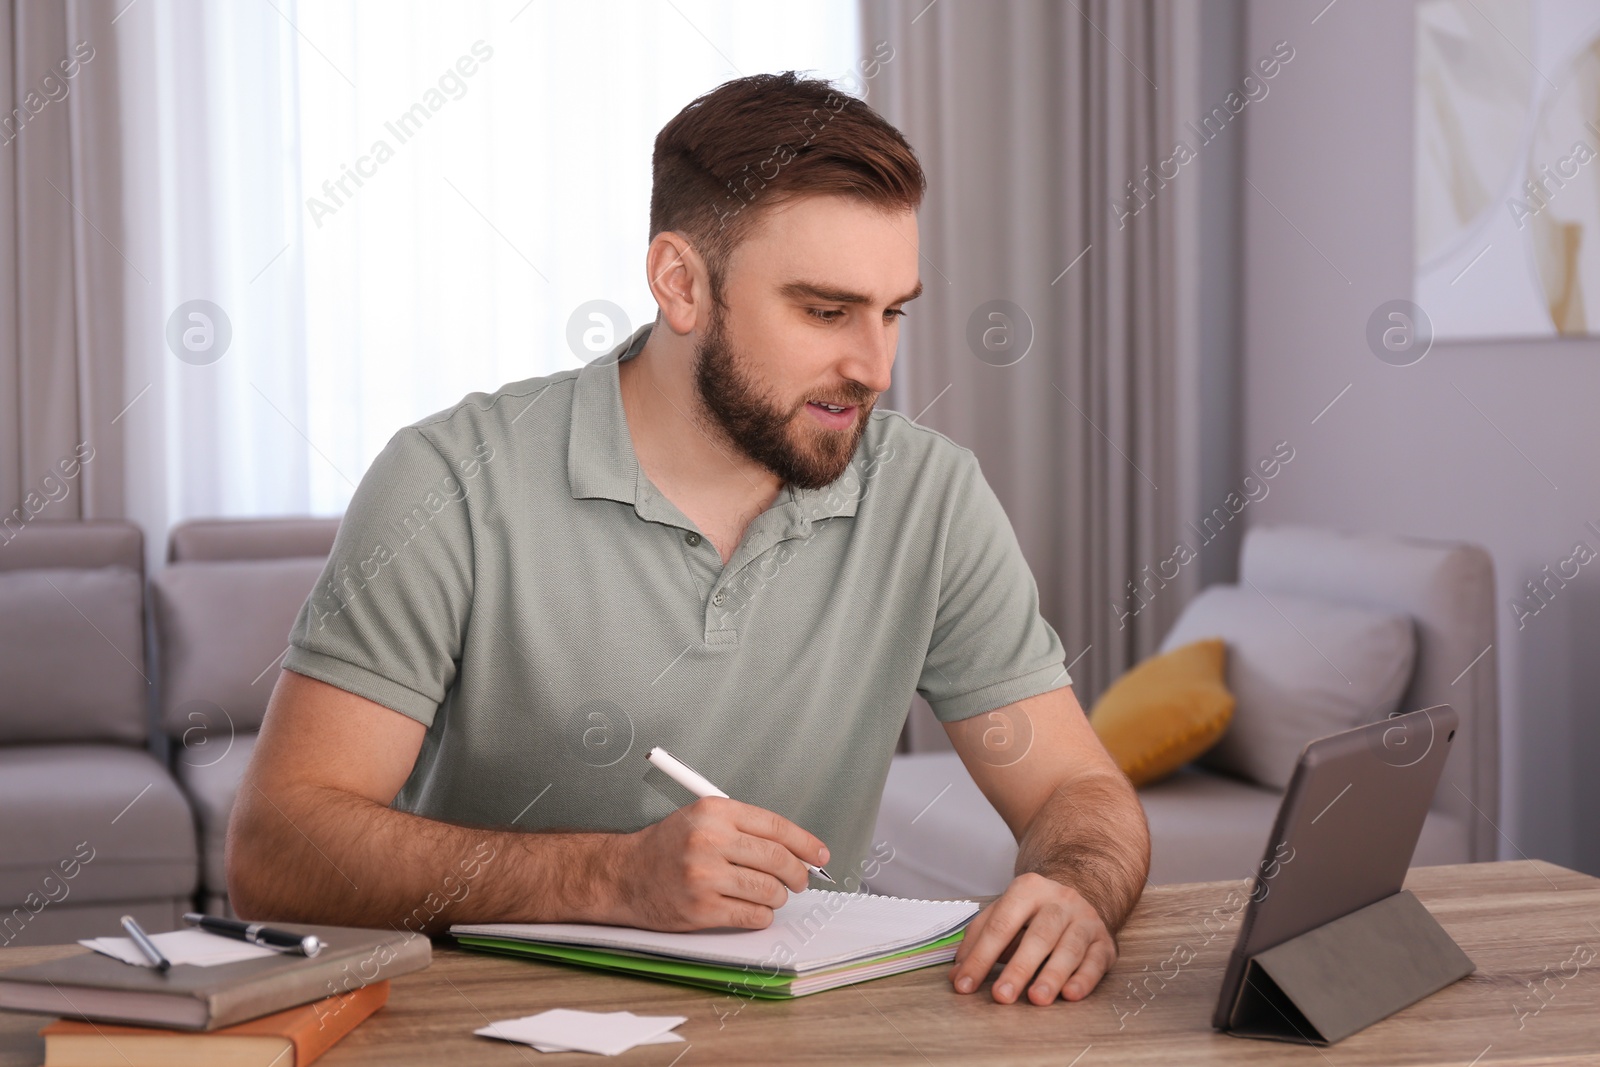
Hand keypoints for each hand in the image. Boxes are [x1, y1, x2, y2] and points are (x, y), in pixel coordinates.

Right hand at [610, 797, 828, 931]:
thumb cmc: (668, 847)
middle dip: (798, 874)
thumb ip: (746, 829)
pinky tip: (753, 908)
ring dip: (779, 896)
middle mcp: (710, 840)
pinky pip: (752, 915)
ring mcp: (705, 876)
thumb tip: (798, 848)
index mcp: (715, 812)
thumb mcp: (702, 818)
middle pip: (777, 859)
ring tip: (771, 894)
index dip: (805, 842)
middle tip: (801, 880)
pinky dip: (761, 914)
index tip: (819, 854)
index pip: (775, 826)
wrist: (625, 875)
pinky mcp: (701, 908)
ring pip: (769, 890)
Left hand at [948, 872, 1115, 1004]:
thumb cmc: (1033, 912)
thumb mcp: (1002, 913)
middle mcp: (1060, 901)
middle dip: (1018, 968)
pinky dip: (1084, 979)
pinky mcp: (1105, 942)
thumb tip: (957, 975)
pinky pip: (1096, 961)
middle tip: (1001, 997)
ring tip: (1036, 999)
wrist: (1082, 893)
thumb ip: (978, 941)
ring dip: (1052, 975)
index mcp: (1027, 889)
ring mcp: (1085, 920)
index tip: (964, 986)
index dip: (980, 957)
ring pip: (1069, 948)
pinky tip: (1071, 994)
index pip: (1000, 925)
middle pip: (1038, 935)